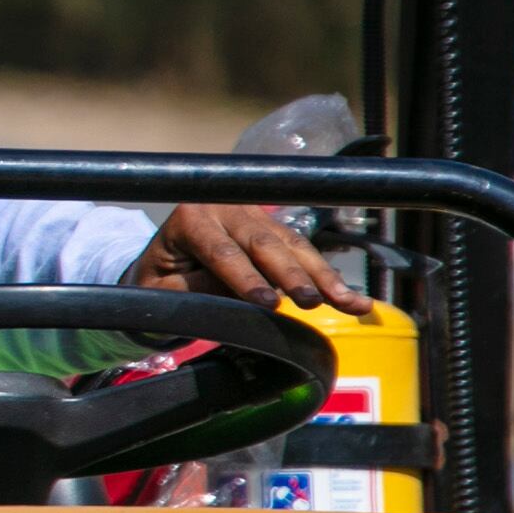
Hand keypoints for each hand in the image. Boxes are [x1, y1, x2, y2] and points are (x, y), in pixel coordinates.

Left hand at [123, 203, 372, 315]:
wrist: (163, 263)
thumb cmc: (158, 280)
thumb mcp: (161, 289)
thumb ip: (196, 290)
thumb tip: (241, 298)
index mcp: (191, 219)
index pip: (221, 251)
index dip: (246, 279)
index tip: (268, 303)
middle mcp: (225, 209)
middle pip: (264, 243)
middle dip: (292, 274)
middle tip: (312, 301)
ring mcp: (253, 216)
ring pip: (292, 246)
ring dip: (323, 277)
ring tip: (349, 303)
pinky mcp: (274, 230)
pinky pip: (303, 252)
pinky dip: (328, 277)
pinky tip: (355, 301)